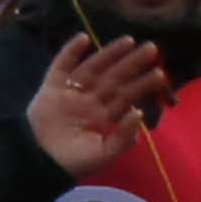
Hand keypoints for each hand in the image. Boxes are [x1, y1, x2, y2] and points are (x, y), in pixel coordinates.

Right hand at [24, 29, 170, 178]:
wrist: (40, 163)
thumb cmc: (72, 162)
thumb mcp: (104, 154)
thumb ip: (122, 137)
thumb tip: (138, 113)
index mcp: (103, 115)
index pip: (126, 95)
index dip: (142, 84)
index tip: (160, 73)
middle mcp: (89, 100)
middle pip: (114, 78)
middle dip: (132, 64)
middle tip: (153, 48)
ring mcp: (70, 93)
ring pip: (93, 68)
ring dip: (109, 54)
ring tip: (128, 41)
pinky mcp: (50, 89)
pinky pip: (61, 67)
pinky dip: (70, 53)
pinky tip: (83, 38)